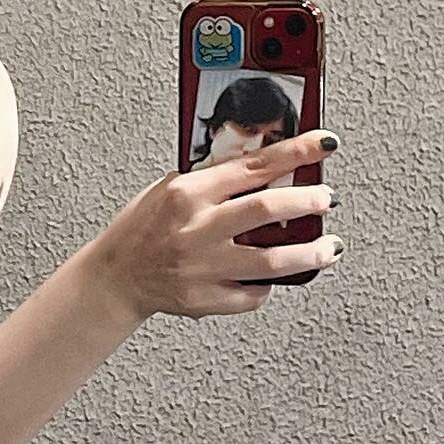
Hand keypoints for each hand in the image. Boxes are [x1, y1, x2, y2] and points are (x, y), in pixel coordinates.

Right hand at [88, 129, 342, 321]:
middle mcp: (195, 230)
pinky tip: (274, 277)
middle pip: (268, 210)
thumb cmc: (142, 229)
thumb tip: (267, 167)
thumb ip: (213, 180)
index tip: (324, 143)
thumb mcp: (169, 189)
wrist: (115, 277)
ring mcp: (201, 268)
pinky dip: (268, 286)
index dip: (296, 152)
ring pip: (272, 261)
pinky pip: (252, 296)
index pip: (252, 166)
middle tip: (325, 198)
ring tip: (328, 247)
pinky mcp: (204, 300)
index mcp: (187, 194)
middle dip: (308, 201)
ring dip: (310, 253)